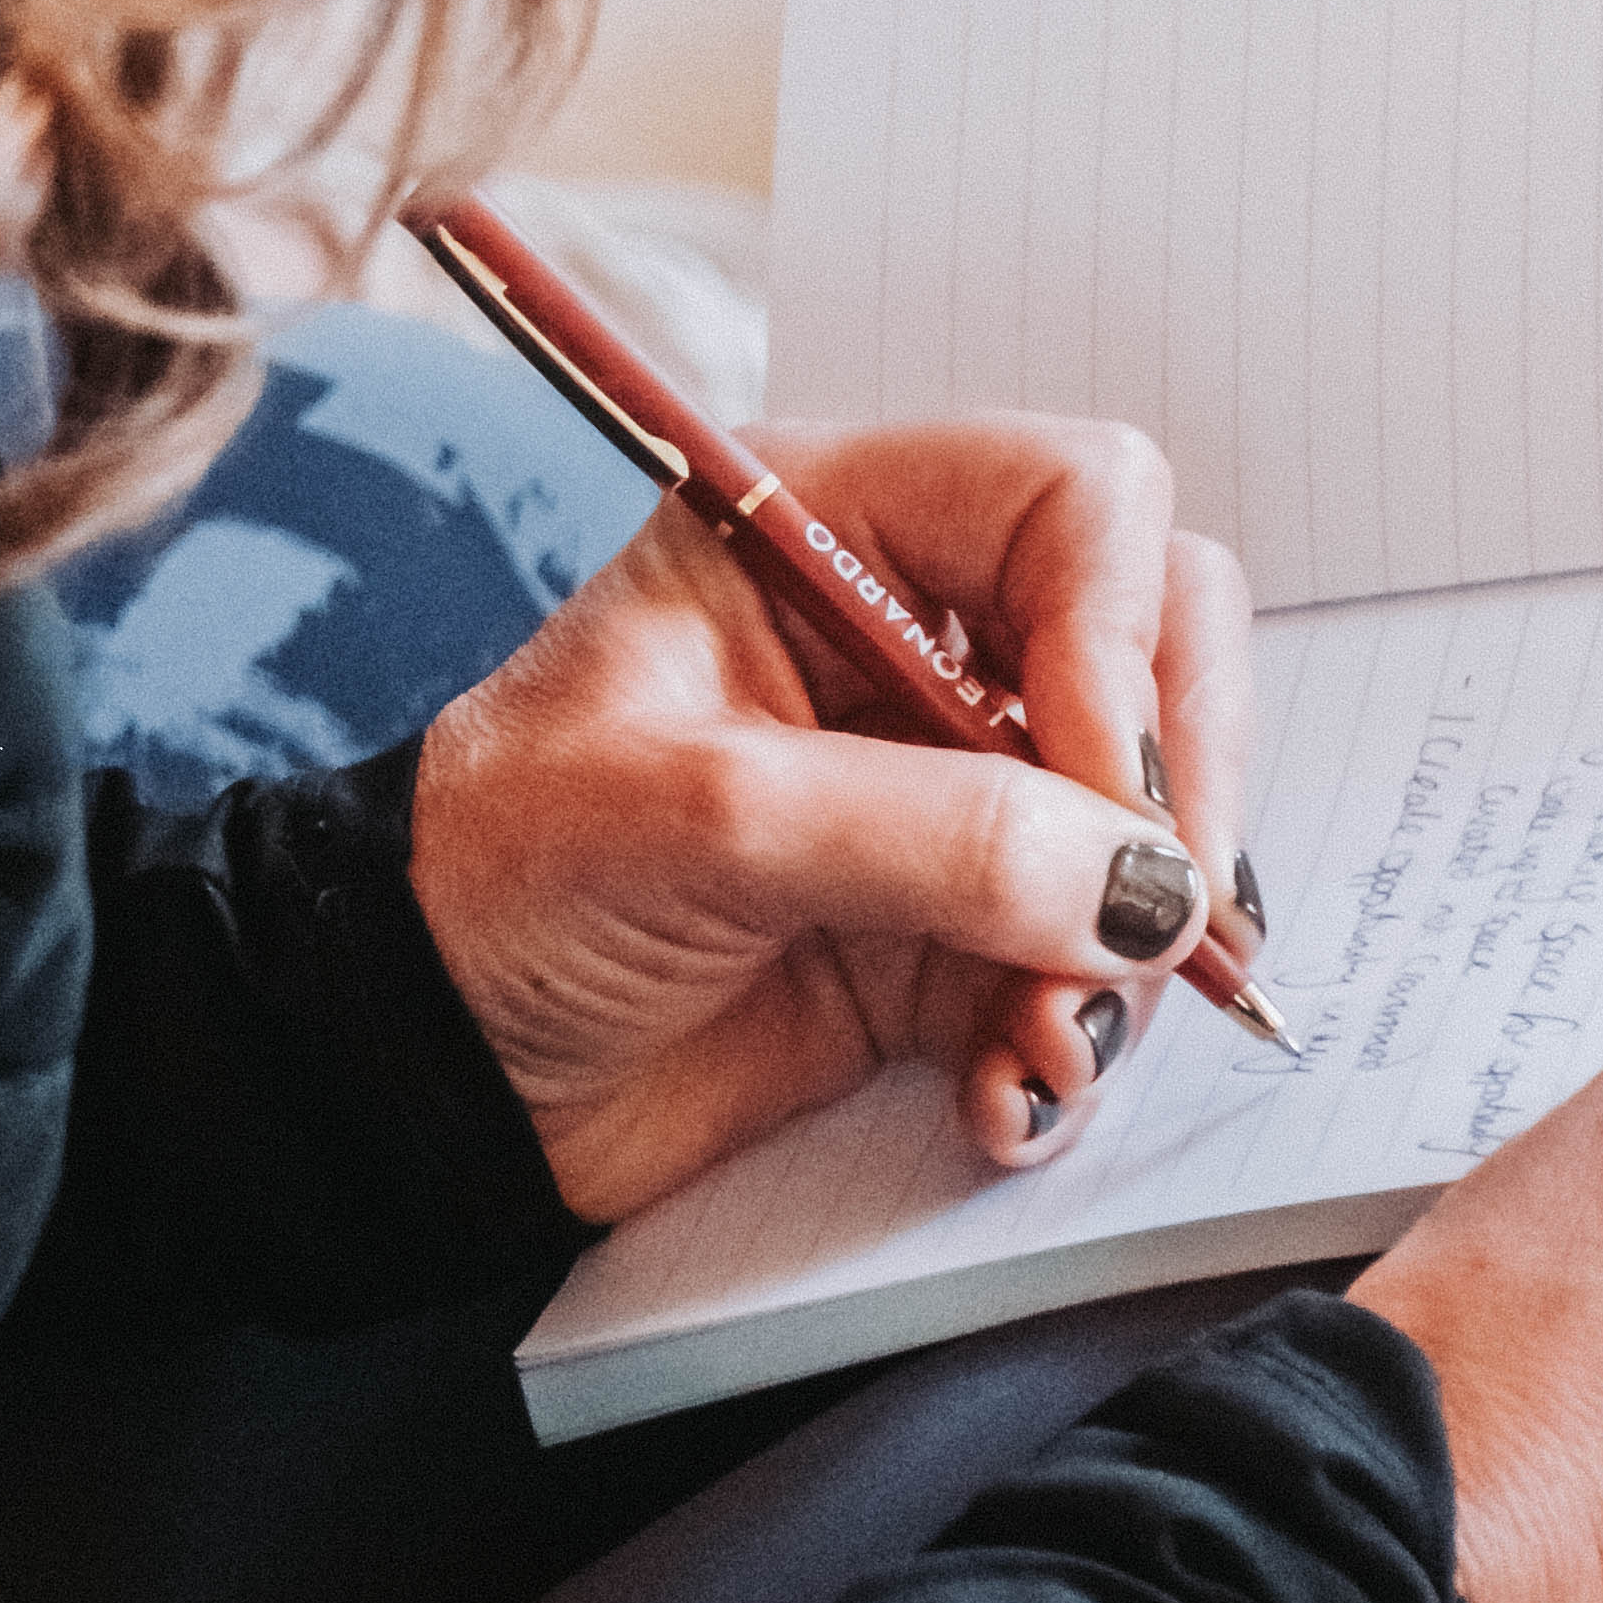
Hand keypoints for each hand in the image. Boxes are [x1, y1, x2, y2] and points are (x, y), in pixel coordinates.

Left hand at [407, 413, 1256, 1230]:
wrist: (432, 1066)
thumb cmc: (499, 884)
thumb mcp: (698, 820)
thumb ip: (931, 835)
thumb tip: (1145, 887)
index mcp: (828, 524)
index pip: (1075, 505)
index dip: (1121, 641)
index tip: (1102, 799)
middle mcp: (910, 632)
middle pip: (1159, 641)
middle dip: (1170, 795)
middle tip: (1144, 929)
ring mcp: (945, 783)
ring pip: (1150, 818)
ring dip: (1129, 948)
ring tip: (1044, 1050)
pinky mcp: (956, 925)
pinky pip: (1095, 961)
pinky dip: (1075, 1036)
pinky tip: (1008, 1097)